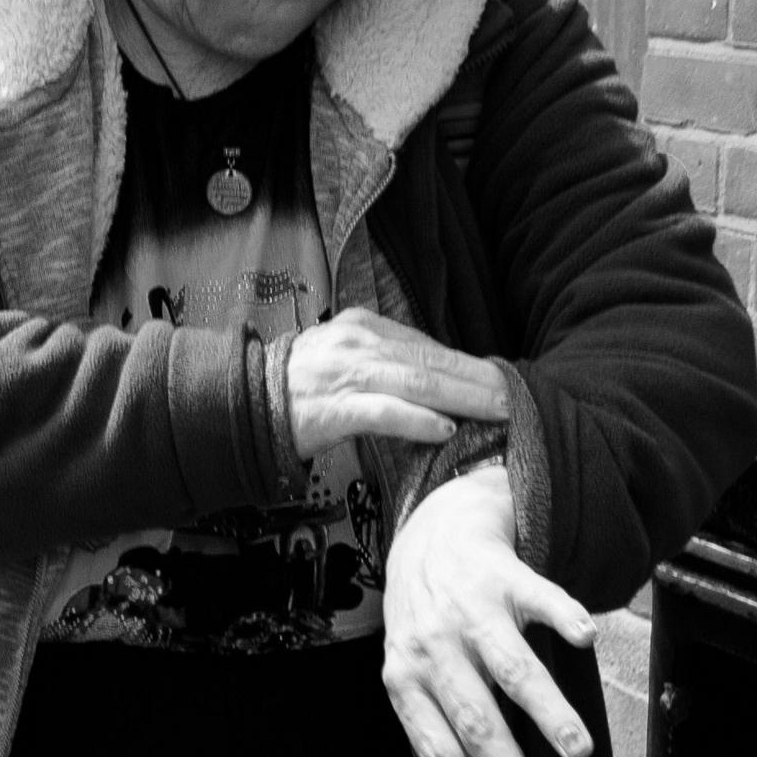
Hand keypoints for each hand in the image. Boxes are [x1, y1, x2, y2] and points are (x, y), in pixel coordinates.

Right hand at [283, 307, 513, 457]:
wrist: (243, 401)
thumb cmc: (301, 387)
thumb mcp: (346, 358)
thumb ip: (389, 364)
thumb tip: (442, 383)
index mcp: (363, 327)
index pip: (426, 345)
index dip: (466, 365)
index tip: (500, 380)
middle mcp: (357, 345)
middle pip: (429, 361)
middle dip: (476, 379)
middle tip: (514, 395)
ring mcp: (344, 375)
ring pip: (415, 382)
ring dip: (461, 397)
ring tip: (495, 410)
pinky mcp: (332, 409)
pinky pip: (382, 412)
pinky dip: (416, 420)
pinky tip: (443, 429)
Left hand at [381, 462, 596, 756]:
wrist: (431, 533)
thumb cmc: (427, 622)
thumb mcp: (414, 668)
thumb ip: (441, 720)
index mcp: (406, 677)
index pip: (434, 744)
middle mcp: (434, 644)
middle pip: (474, 715)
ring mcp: (469, 608)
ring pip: (510, 666)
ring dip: (545, 709)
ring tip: (577, 750)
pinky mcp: (505, 574)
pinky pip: (538, 597)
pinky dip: (562, 617)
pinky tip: (584, 638)